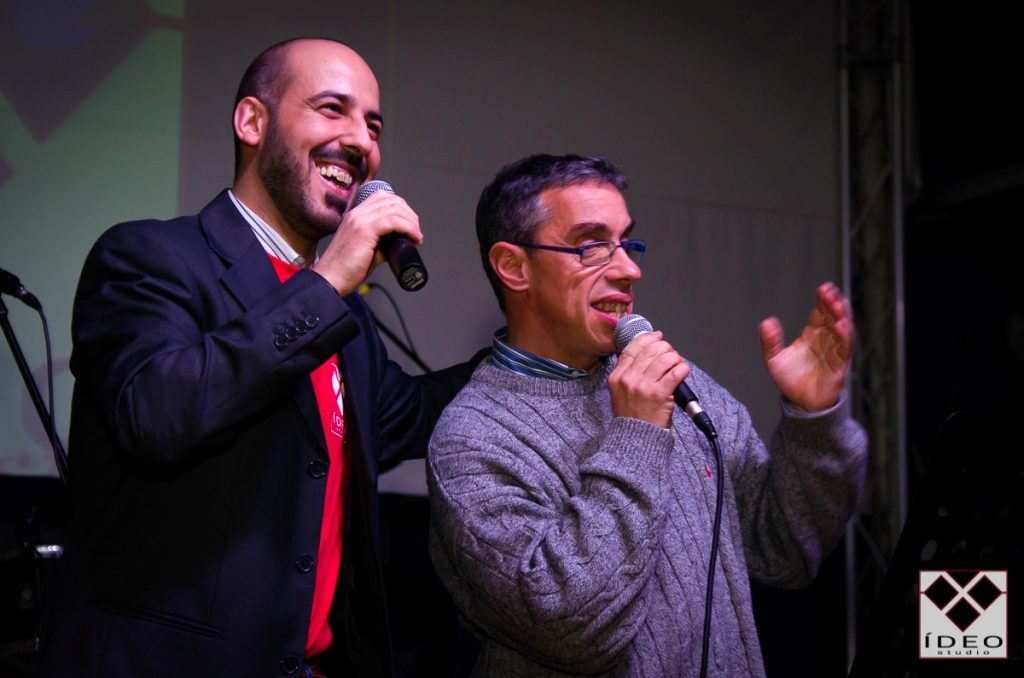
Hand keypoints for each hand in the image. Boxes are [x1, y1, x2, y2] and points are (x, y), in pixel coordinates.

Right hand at [312, 190, 421, 295]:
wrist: (330, 280)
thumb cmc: (345, 269)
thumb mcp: (366, 249)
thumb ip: (381, 243)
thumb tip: (398, 243)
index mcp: (355, 215)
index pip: (383, 197)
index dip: (401, 207)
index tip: (409, 224)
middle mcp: (357, 213)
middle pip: (392, 200)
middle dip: (409, 214)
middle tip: (416, 231)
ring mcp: (359, 220)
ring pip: (395, 209)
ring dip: (411, 221)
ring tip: (416, 236)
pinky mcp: (364, 231)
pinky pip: (393, 221)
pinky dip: (408, 228)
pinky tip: (413, 238)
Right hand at [609, 331, 688, 427]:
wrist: (635, 438)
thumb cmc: (632, 415)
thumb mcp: (620, 391)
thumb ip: (628, 372)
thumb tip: (647, 351)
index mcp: (617, 376)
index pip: (633, 348)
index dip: (647, 338)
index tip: (657, 336)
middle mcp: (628, 379)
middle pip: (650, 350)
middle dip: (665, 348)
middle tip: (671, 354)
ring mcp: (643, 386)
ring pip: (665, 358)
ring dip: (675, 358)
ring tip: (677, 364)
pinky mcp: (660, 394)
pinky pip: (676, 372)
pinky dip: (683, 369)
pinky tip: (683, 372)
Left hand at [759, 282, 853, 410]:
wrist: (799, 404)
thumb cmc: (789, 380)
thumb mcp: (773, 359)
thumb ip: (770, 341)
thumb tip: (766, 322)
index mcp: (812, 335)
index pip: (820, 313)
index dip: (823, 301)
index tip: (823, 289)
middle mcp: (825, 341)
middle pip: (834, 317)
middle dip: (834, 304)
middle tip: (830, 292)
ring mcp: (834, 352)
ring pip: (842, 330)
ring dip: (842, 316)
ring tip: (838, 304)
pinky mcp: (839, 366)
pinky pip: (845, 349)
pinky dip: (845, 337)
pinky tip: (842, 325)